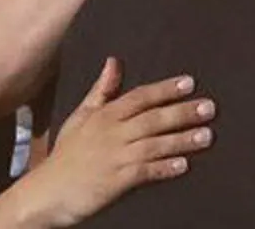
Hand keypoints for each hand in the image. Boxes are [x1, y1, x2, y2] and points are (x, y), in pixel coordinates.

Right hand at [27, 58, 214, 226]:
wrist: (45, 194)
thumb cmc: (67, 154)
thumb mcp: (81, 117)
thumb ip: (102, 90)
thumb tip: (114, 61)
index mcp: (104, 116)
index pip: (139, 97)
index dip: (164, 89)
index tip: (189, 82)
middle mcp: (111, 134)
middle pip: (152, 119)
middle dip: (182, 112)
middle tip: (209, 108)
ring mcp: (114, 158)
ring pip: (153, 145)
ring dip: (182, 140)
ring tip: (207, 136)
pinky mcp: (115, 182)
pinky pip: (144, 172)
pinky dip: (164, 168)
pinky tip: (184, 165)